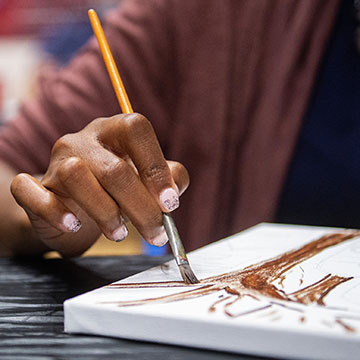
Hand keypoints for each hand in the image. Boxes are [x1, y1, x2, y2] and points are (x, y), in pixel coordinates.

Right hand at [10, 114, 188, 256]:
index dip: (155, 166)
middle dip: (141, 208)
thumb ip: (170, 179)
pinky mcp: (33, 187)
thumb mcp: (148, 180)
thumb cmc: (118, 192)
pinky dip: (55, 212)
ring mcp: (56, 161)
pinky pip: (32, 192)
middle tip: (156, 234)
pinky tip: (74, 226)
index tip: (170, 204)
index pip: (136, 129)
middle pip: (113, 168)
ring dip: (105, 212)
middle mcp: (84, 141)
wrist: (76, 206)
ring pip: (75, 175)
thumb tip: (173, 192)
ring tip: (119, 232)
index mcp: (115, 131)